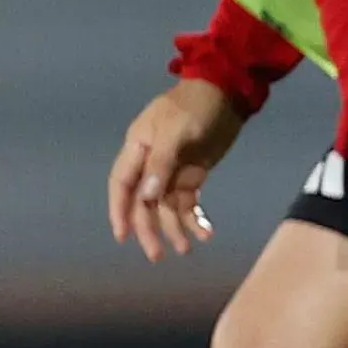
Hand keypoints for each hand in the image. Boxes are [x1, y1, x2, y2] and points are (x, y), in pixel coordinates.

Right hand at [106, 79, 246, 260]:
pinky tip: (205, 233)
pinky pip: (188, 204)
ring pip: (165, 208)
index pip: (122, 183)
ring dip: (174, 229)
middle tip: (158, 255)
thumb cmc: (197, 105)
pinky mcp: (192, 176)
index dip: (119, 210)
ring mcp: (172, 171)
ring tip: (186, 249)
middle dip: (148, 229)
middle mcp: (151, 163)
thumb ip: (161, 162)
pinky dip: (194, 219)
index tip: (123, 236)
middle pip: (143, 202)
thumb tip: (146, 196)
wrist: (228, 92)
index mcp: (139, 146)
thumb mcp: (177, 130)